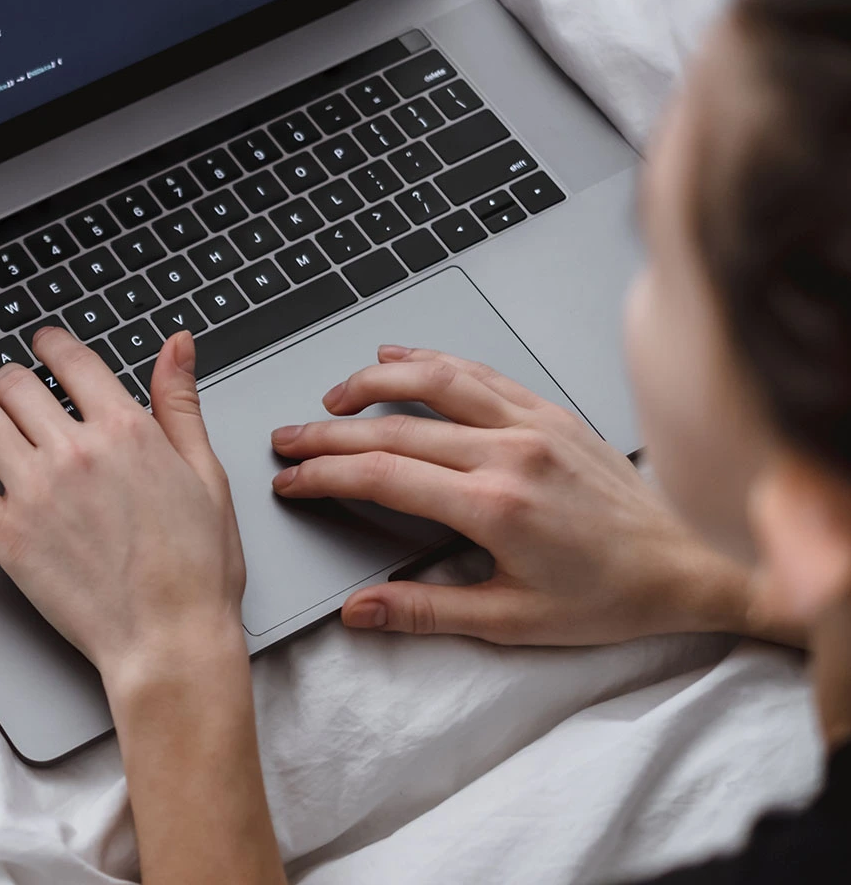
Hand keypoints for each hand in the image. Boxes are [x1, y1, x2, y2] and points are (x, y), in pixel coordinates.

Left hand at [0, 329, 284, 884]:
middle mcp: (74, 451)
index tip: (42, 347)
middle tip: (7, 389)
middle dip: (9, 381)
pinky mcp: (6, 535)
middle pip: (15, 384)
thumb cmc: (196, 569)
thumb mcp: (206, 474)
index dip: (50, 345)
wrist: (170, 639)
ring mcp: (35, 492)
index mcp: (126, 430)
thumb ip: (181, 404)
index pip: (71, 360)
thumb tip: (177, 346)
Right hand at [271, 345, 763, 645]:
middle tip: (287, 440)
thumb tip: (358, 611)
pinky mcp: (551, 412)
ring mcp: (532, 424)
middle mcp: (510, 453)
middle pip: (394, 427)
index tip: (291, 481)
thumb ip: (426, 611)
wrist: (693, 564)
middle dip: (328, 433)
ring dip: (373, 383)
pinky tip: (401, 357)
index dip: (325, 475)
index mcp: (496, 506)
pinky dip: (432, 360)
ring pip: (434, 382)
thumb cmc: (613, 597)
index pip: (383, 476)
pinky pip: (480, 372)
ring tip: (332, 396)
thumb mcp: (512, 623)